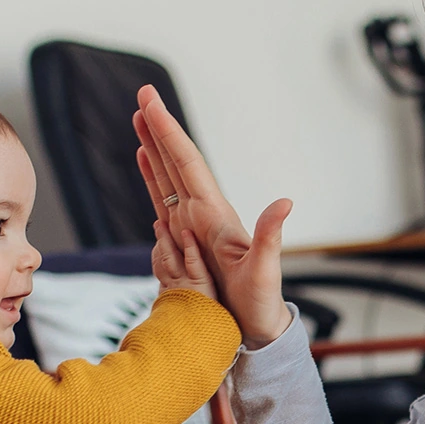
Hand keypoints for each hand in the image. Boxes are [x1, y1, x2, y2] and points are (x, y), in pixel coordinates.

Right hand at [132, 85, 294, 344]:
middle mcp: (204, 213)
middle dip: (159, 129)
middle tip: (142, 95)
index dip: (169, 133)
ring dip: (154, 148)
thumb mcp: (266, 271)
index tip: (152, 105)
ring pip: (168, 177)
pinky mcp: (186, 240)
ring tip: (139, 120)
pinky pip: (165, 201)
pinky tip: (147, 163)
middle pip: (176, 161)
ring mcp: (194, 224)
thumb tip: (285, 202)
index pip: (187, 163)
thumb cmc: (260, 303)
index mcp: (215, 214)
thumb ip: (270, 237)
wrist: (257, 327)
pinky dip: (153, 178)